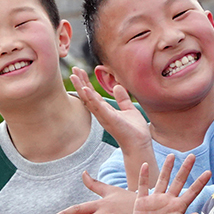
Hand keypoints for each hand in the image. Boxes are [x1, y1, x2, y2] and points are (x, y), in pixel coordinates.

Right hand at [72, 67, 154, 186]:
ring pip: (89, 100)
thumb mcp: (129, 110)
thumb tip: (118, 86)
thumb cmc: (134, 130)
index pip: (92, 94)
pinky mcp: (110, 119)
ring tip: (74, 76)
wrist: (139, 144)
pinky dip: (91, 98)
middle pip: (87, 95)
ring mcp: (104, 116)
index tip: (80, 71)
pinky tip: (85, 89)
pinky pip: (98, 107)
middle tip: (74, 69)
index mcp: (105, 110)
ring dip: (81, 87)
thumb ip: (122, 99)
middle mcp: (102, 113)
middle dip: (80, 82)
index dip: (86, 82)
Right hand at [131, 154, 212, 213]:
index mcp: (179, 207)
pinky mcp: (142, 202)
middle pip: (179, 181)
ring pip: (162, 180)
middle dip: (185, 169)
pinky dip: (143, 176)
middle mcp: (169, 201)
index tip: (209, 171)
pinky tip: (145, 165)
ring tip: (172, 155)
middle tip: (192, 155)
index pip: (192, 191)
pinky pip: (143, 186)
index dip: (200, 182)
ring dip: (167, 168)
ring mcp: (155, 200)